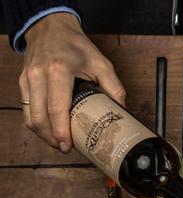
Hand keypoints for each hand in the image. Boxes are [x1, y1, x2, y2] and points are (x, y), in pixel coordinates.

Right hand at [19, 12, 124, 151]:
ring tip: (58, 142)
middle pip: (39, 117)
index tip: (67, 146)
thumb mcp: (102, 63)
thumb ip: (114, 88)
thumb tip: (123, 114)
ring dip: (42, 134)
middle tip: (66, 148)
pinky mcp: (22, 82)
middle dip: (51, 138)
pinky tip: (50, 129)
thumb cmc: (76, 46)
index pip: (57, 108)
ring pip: (29, 116)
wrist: (51, 27)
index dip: (61, 131)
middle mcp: (38, 75)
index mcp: (59, 70)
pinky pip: (25, 109)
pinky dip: (36, 122)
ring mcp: (27, 79)